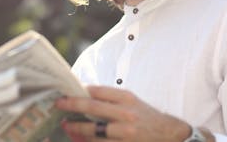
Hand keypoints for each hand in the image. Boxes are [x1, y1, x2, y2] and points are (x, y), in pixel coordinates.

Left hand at [55, 86, 189, 141]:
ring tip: (66, 125)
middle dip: (72, 105)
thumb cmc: (146, 116)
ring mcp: (125, 133)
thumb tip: (85, 93)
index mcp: (127, 99)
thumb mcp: (132, 101)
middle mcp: (126, 114)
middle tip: (58, 104)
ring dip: (76, 128)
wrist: (168, 135)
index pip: (99, 91)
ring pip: (93, 131)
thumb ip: (111, 97)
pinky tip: (79, 140)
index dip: (81, 90)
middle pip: (93, 107)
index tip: (67, 90)